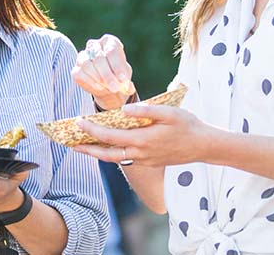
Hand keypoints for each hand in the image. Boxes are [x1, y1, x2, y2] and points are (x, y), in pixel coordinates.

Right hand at [72, 34, 135, 110]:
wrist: (108, 87)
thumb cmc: (118, 77)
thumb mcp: (126, 77)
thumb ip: (126, 81)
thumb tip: (128, 86)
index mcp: (109, 42)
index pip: (111, 51)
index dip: (117, 66)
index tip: (123, 80)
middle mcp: (95, 45)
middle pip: (98, 58)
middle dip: (108, 75)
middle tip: (115, 88)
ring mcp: (83, 56)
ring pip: (87, 64)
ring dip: (98, 78)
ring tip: (107, 88)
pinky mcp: (76, 68)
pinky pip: (79, 73)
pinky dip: (90, 82)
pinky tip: (99, 88)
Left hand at [72, 103, 213, 166]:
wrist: (204, 146)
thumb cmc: (188, 125)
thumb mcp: (169, 112)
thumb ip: (146, 110)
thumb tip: (124, 110)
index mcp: (143, 140)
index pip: (111, 136)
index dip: (93, 129)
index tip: (79, 121)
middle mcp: (141, 154)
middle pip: (107, 154)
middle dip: (87, 149)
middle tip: (69, 143)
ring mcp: (145, 160)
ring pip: (115, 159)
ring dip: (97, 153)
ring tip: (81, 146)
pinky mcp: (149, 162)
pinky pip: (125, 159)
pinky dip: (111, 154)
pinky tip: (105, 147)